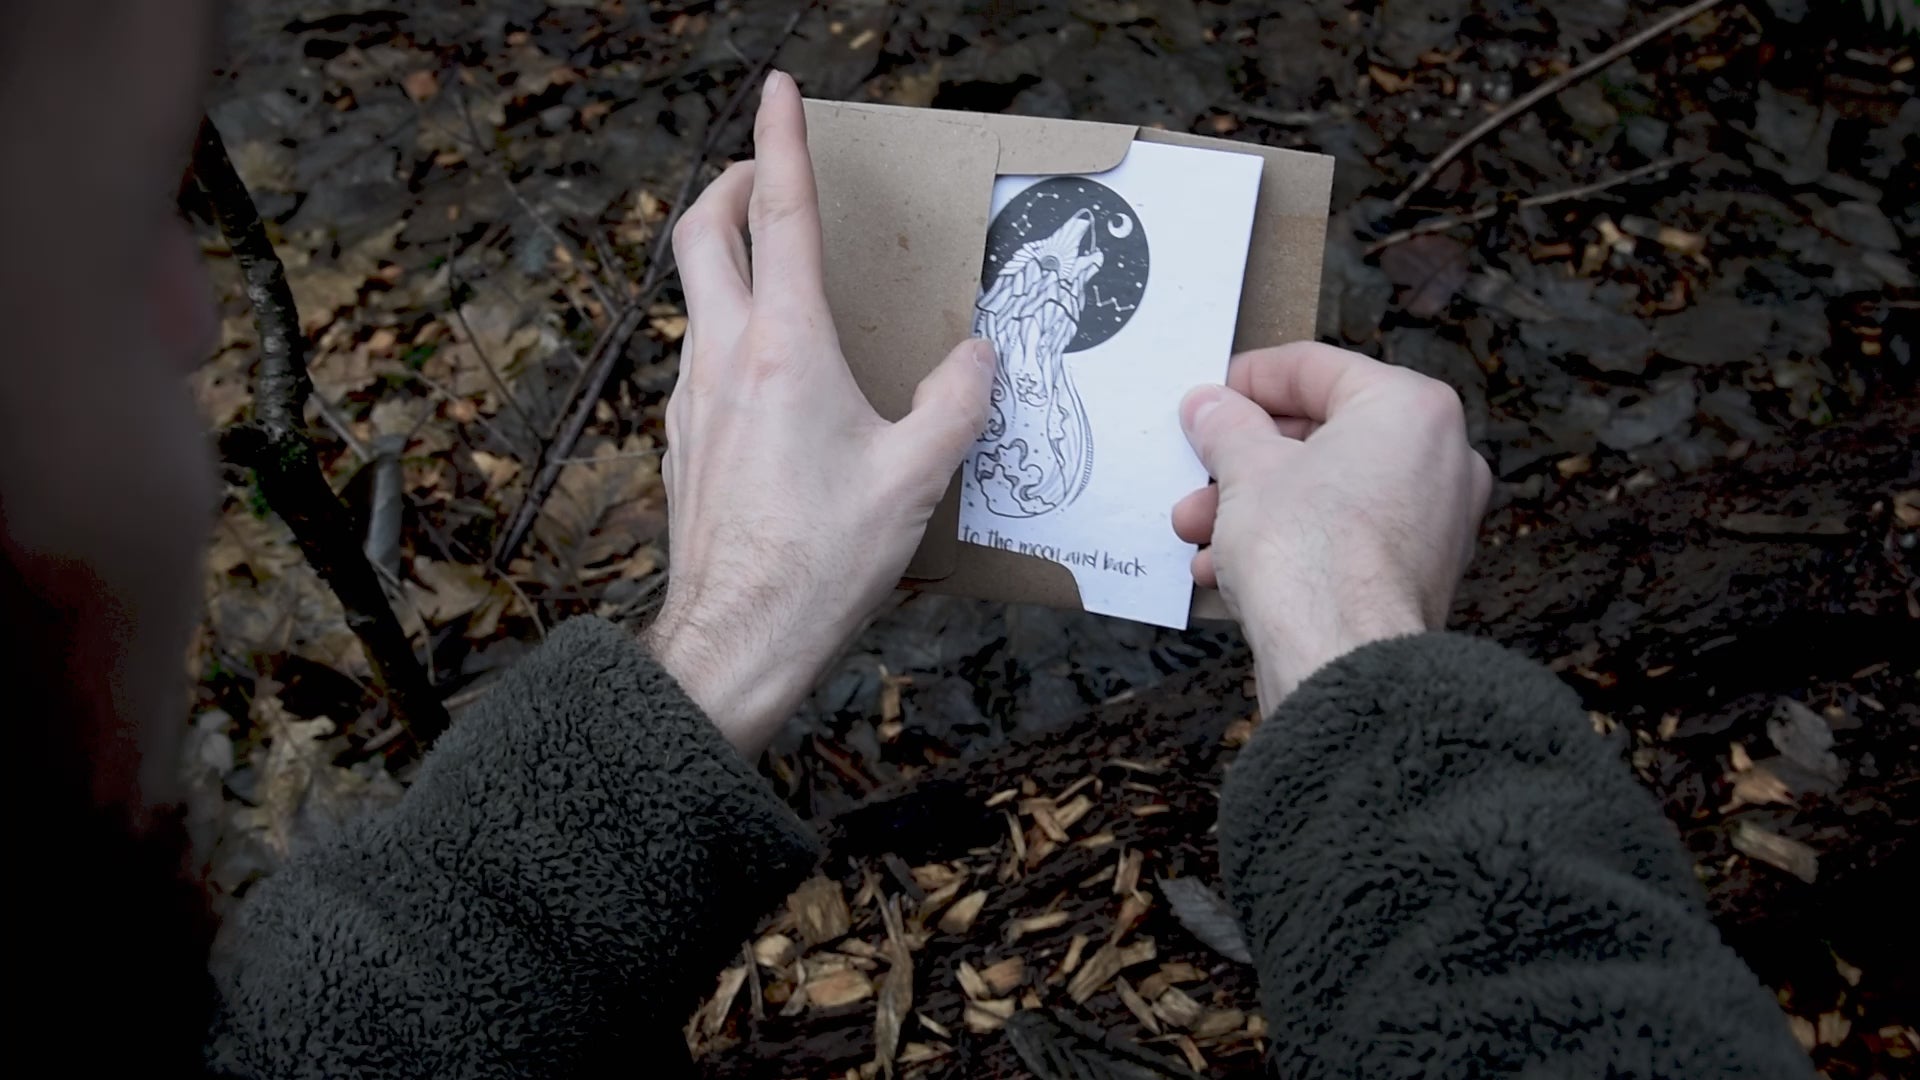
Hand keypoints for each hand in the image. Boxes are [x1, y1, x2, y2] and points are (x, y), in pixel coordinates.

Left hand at [644, 71, 993, 754]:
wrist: (734, 641)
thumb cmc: (821, 562)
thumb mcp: (916, 479)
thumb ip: (957, 402)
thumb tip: (977, 358)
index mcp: (785, 349)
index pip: (779, 215)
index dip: (779, 141)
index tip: (778, 89)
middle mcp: (724, 357)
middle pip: (702, 232)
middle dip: (729, 182)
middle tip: (764, 173)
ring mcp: (690, 400)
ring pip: (694, 296)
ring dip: (728, 259)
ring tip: (780, 275)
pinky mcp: (681, 442)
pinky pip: (699, 357)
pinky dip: (728, 329)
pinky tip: (768, 375)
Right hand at [1173, 343, 1490, 712]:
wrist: (1341, 659)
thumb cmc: (1308, 553)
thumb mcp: (1246, 469)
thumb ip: (1226, 426)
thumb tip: (1208, 406)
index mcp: (1410, 408)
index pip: (1316, 368)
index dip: (1247, 380)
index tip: (1206, 398)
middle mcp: (1440, 458)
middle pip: (1321, 437)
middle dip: (1243, 460)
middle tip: (1195, 469)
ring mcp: (1436, 522)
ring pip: (1326, 494)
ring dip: (1252, 508)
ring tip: (1195, 531)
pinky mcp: (1417, 575)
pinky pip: (1343, 540)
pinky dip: (1287, 545)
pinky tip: (1227, 571)